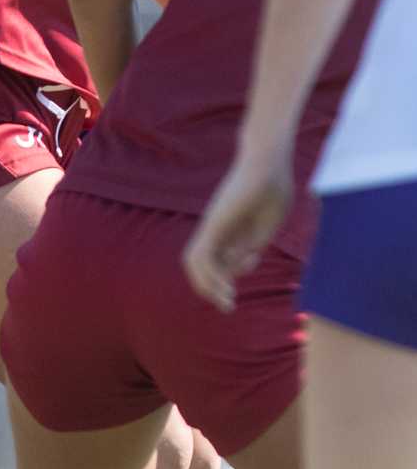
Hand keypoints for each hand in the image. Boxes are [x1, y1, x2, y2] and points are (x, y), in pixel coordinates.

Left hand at [182, 155, 292, 311]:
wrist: (268, 162)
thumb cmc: (272, 188)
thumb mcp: (265, 226)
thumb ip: (251, 246)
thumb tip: (239, 268)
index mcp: (232, 228)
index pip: (220, 259)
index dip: (227, 277)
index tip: (239, 283)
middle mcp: (217, 228)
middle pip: (202, 263)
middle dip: (211, 288)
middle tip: (227, 306)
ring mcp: (213, 225)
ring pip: (195, 262)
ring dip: (207, 286)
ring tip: (225, 301)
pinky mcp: (213, 224)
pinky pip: (200, 255)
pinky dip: (207, 276)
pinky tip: (223, 287)